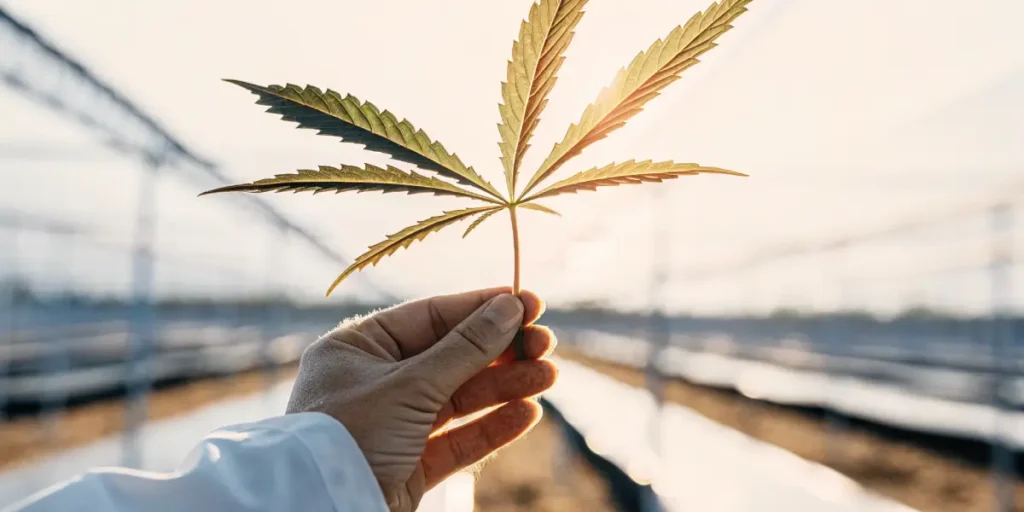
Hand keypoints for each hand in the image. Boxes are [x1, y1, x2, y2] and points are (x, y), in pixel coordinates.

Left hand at [286, 287, 556, 511]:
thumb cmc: (350, 434)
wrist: (319, 510)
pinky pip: (456, 439)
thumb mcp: (410, 384)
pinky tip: (527, 413)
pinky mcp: (407, 465)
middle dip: (500, 351)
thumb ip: (465, 348)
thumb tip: (509, 307)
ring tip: (549, 376)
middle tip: (546, 344)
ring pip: (459, 398)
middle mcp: (373, 382)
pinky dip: (492, 426)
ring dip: (505, 387)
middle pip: (450, 357)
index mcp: (356, 348)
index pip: (430, 317)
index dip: (480, 309)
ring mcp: (392, 425)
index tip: (527, 302)